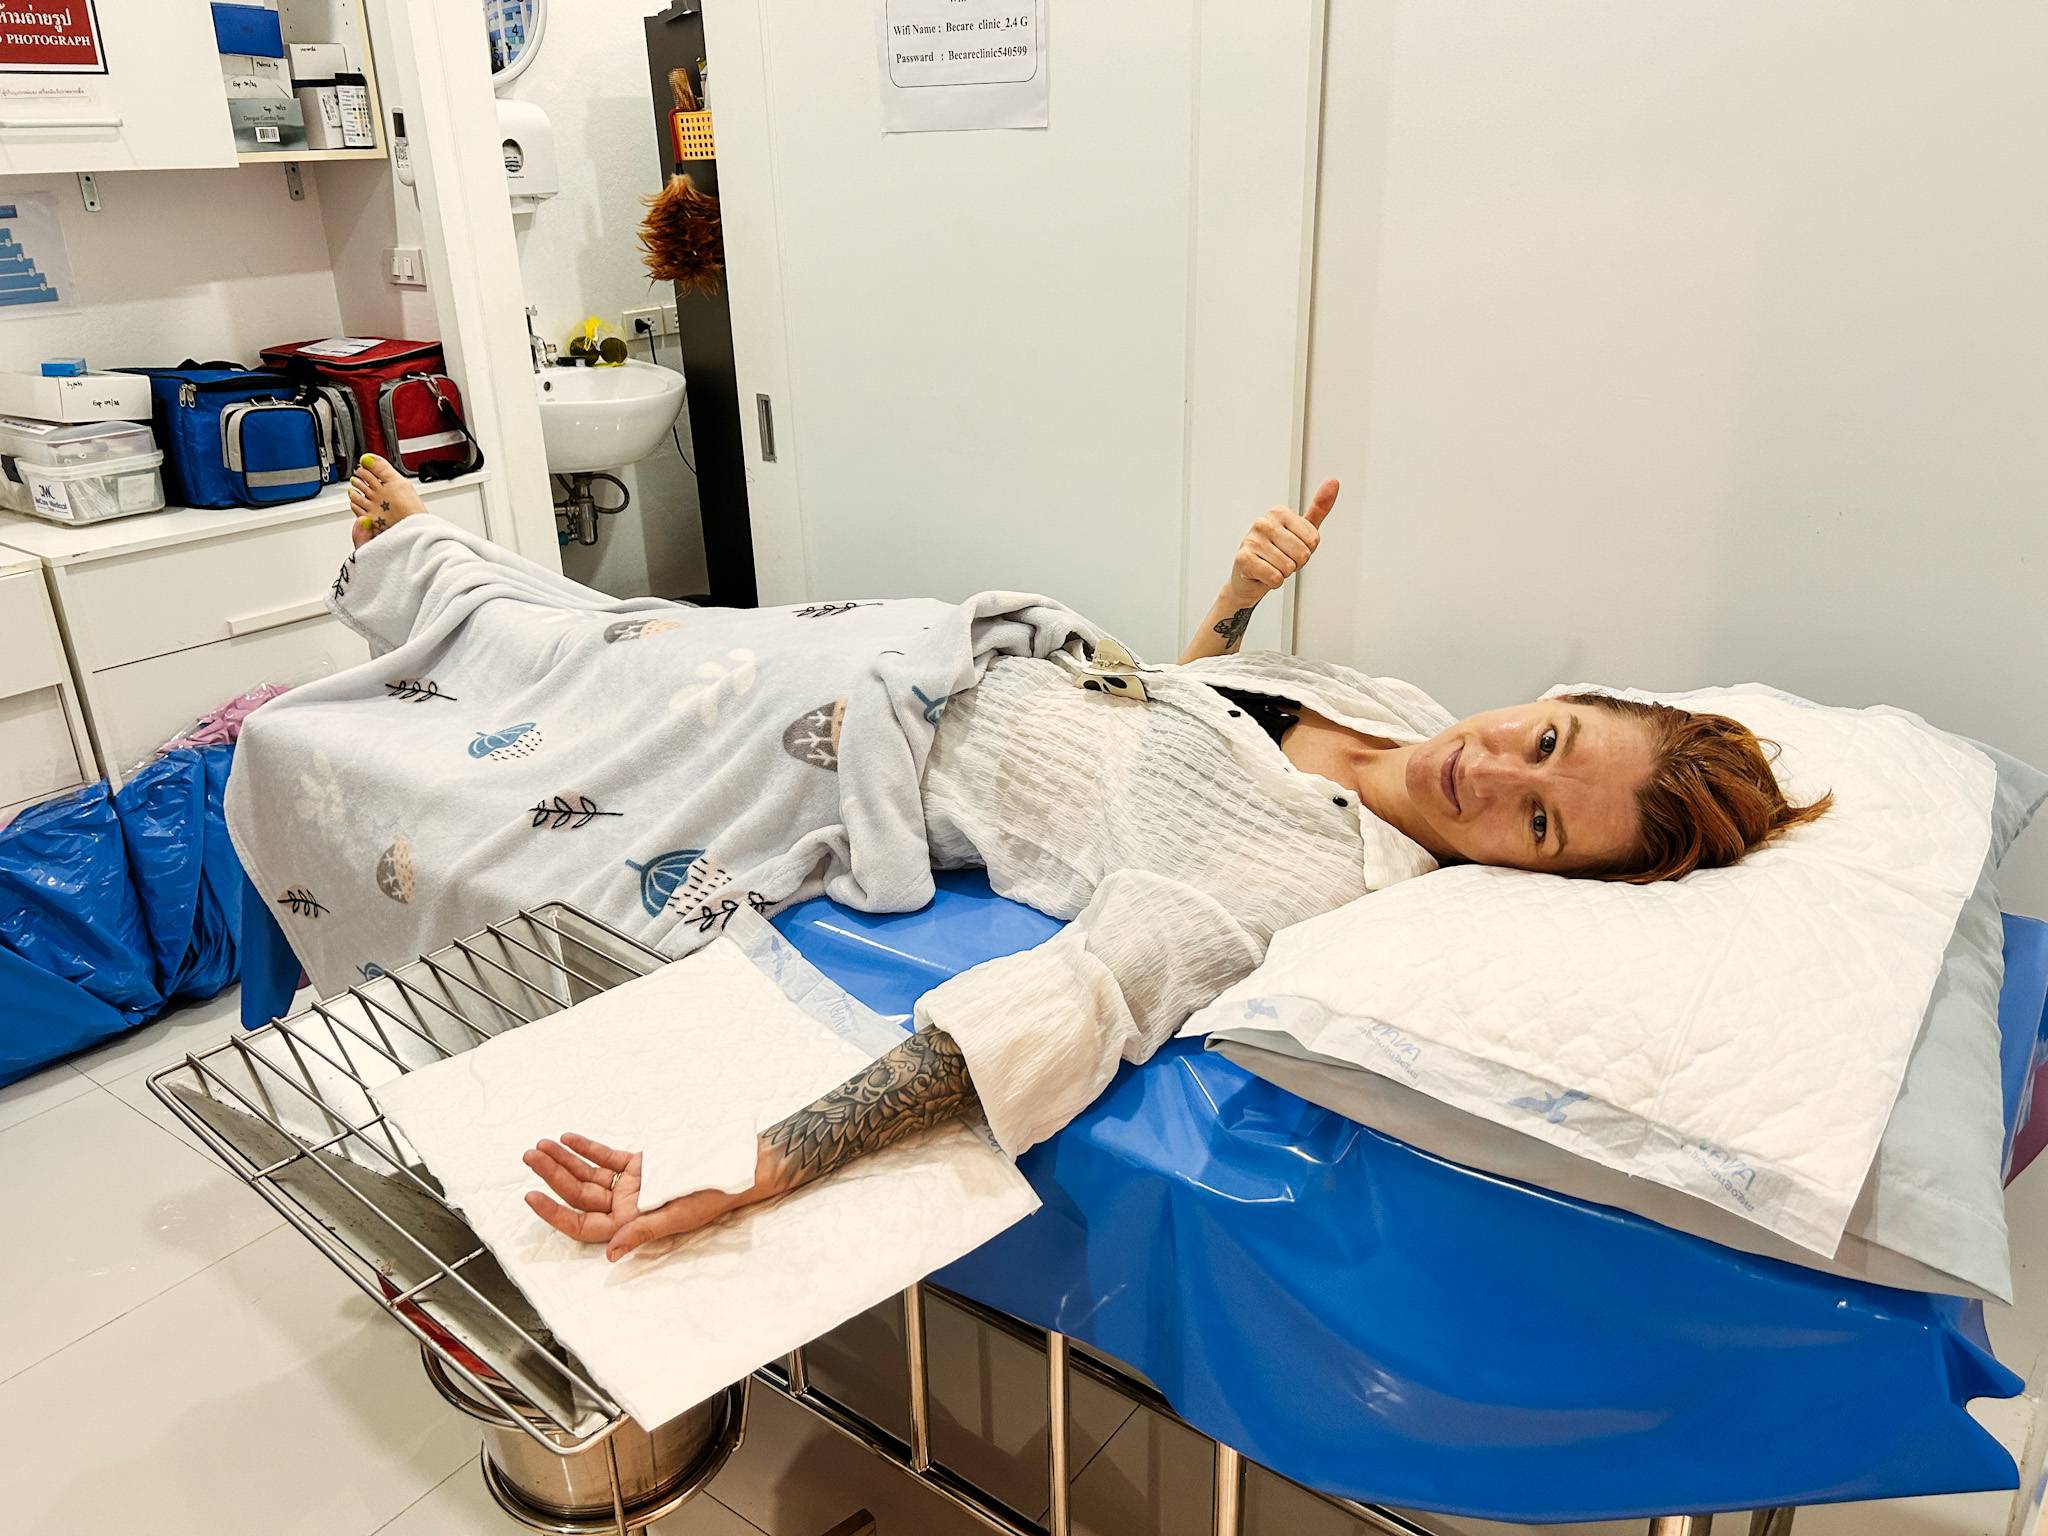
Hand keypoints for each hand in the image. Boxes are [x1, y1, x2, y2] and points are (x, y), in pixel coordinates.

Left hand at [522, 1132, 758, 1262]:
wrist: (734, 1169)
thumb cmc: (711, 1198)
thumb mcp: (677, 1217)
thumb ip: (642, 1232)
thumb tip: (609, 1255)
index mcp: (630, 1225)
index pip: (582, 1224)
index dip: (554, 1213)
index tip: (531, 1197)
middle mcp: (625, 1207)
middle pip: (579, 1194)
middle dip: (553, 1175)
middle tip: (530, 1157)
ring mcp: (630, 1185)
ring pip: (588, 1173)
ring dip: (564, 1159)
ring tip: (541, 1145)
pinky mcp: (639, 1166)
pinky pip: (607, 1158)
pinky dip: (588, 1148)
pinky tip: (569, 1138)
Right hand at [1225, 478, 1338, 607]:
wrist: (1249, 576)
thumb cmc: (1277, 552)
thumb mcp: (1302, 530)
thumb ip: (1318, 509)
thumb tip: (1333, 482)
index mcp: (1279, 512)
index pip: (1313, 539)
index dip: (1307, 550)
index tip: (1293, 548)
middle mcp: (1263, 523)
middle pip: (1302, 554)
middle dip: (1296, 563)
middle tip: (1282, 559)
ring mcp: (1252, 540)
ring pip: (1288, 567)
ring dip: (1283, 573)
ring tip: (1272, 566)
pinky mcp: (1244, 559)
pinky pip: (1275, 577)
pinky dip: (1273, 582)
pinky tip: (1264, 574)